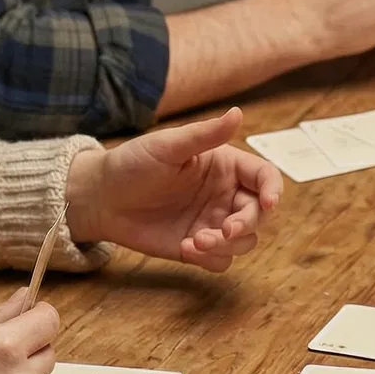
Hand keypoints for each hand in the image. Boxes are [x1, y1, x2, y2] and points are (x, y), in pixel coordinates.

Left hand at [65, 108, 282, 272]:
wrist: (102, 198)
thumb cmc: (133, 164)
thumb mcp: (168, 146)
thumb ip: (206, 134)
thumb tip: (238, 113)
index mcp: (226, 166)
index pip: (264, 177)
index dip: (273, 190)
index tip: (268, 203)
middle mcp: (225, 195)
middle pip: (259, 214)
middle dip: (246, 224)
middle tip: (224, 231)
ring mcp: (213, 222)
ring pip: (244, 241)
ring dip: (227, 245)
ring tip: (195, 242)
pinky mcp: (198, 246)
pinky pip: (221, 260)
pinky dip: (210, 258)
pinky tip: (186, 248)